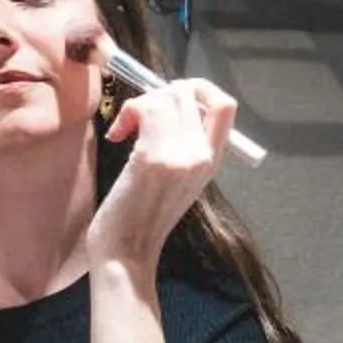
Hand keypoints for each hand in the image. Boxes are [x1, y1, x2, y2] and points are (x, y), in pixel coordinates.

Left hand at [87, 76, 236, 273]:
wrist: (127, 253)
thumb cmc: (142, 219)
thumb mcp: (177, 180)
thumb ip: (181, 145)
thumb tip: (166, 103)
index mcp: (212, 161)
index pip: (226, 106)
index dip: (198, 89)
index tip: (171, 100)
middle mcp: (201, 155)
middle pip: (189, 93)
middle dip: (158, 93)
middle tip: (138, 117)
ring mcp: (180, 155)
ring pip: (165, 96)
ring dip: (139, 103)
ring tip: (125, 129)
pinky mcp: (152, 157)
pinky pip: (145, 109)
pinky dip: (127, 113)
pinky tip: (116, 135)